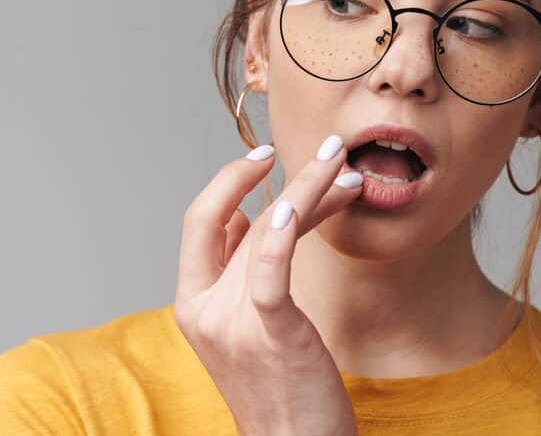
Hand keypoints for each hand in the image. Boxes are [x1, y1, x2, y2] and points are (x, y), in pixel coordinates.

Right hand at [173, 135, 363, 435]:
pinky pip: (272, 267)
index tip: (265, 158)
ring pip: (269, 230)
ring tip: (348, 171)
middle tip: (329, 150)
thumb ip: (244, 274)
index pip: (202, 222)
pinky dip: (287, 229)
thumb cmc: (280, 389)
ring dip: (313, 190)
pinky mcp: (272, 332)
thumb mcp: (249, 327)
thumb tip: (260, 217)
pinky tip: (304, 200)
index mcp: (192, 304)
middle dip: (279, 173)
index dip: (229, 181)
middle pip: (237, 216)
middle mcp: (203, 309)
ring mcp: (233, 322)